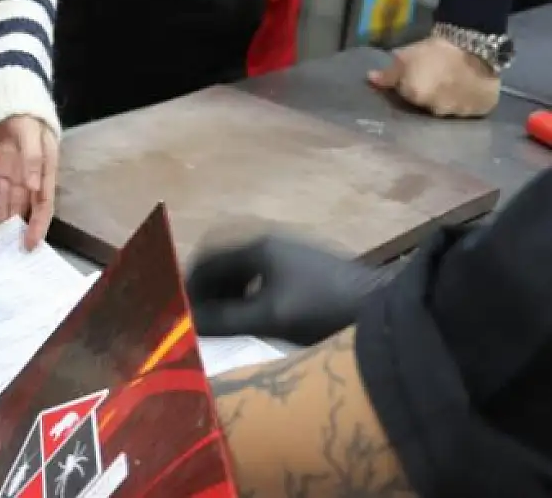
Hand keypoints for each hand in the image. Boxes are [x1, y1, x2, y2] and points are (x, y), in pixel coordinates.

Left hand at [0, 115, 58, 249]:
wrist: (10, 100)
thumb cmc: (26, 116)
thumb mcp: (31, 133)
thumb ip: (33, 159)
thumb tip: (34, 187)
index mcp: (47, 168)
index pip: (44, 203)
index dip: (39, 223)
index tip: (31, 242)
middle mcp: (34, 175)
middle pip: (31, 208)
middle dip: (25, 229)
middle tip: (18, 251)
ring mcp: (18, 173)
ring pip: (16, 203)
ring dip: (12, 221)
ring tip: (5, 244)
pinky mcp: (4, 169)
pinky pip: (3, 193)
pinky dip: (1, 208)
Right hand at [185, 234, 384, 345]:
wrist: (388, 309)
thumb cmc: (324, 309)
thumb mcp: (269, 317)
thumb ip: (224, 319)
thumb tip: (183, 322)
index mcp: (258, 247)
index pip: (207, 260)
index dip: (187, 286)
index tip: (177, 312)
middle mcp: (271, 243)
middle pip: (224, 262)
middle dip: (205, 290)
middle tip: (197, 319)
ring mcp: (292, 255)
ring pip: (244, 271)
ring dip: (226, 294)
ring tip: (221, 322)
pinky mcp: (308, 271)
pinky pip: (263, 278)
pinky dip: (247, 295)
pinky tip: (254, 317)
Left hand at [368, 35, 498, 116]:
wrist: (473, 44)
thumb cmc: (435, 49)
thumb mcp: (405, 57)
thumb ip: (387, 74)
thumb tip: (370, 80)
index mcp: (416, 97)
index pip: (407, 96)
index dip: (410, 84)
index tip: (417, 73)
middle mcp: (437, 110)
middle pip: (429, 106)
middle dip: (429, 95)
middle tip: (437, 77)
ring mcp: (461, 112)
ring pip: (451, 109)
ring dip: (449, 99)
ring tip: (454, 81)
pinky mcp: (482, 110)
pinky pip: (472, 110)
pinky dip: (469, 101)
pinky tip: (469, 88)